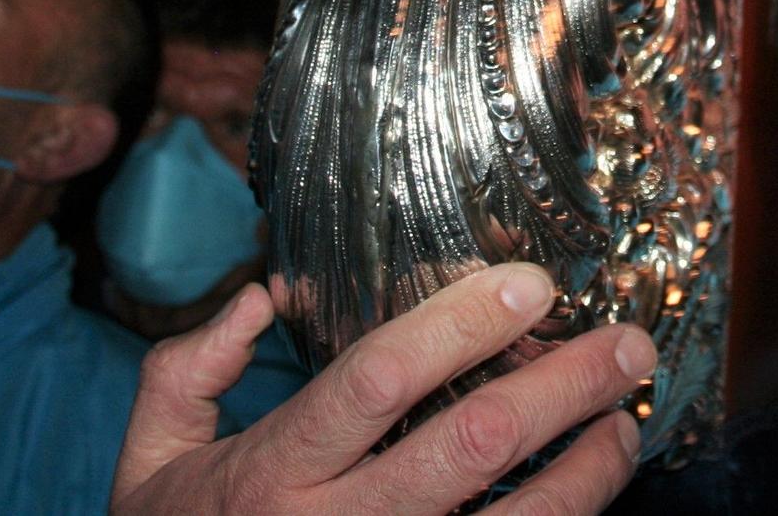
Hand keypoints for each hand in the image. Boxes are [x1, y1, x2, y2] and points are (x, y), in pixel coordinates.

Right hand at [111, 263, 652, 513]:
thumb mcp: (149, 459)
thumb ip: (190, 368)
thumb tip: (259, 296)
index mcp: (274, 469)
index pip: (377, 378)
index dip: (460, 324)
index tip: (531, 284)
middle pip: (473, 443)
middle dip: (565, 385)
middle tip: (627, 344)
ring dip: (588, 469)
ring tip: (626, 421)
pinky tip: (592, 493)